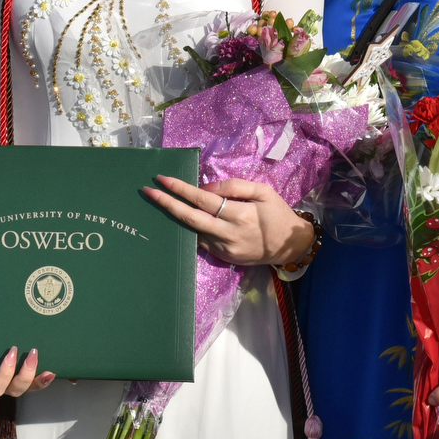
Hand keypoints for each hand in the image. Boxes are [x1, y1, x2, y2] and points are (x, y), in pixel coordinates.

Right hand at [0, 346, 54, 397]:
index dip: (5, 373)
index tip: (11, 352)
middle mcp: (2, 386)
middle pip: (15, 389)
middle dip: (25, 373)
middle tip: (31, 352)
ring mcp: (14, 382)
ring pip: (27, 388)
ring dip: (37, 379)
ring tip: (45, 366)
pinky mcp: (25, 376)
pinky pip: (36, 383)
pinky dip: (44, 380)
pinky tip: (52, 373)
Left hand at [143, 175, 312, 265]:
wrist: (290, 246)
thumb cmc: (277, 213)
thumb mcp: (263, 191)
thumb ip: (234, 186)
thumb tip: (206, 187)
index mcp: (241, 214)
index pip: (204, 200)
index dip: (182, 189)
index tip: (163, 179)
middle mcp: (230, 234)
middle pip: (191, 219)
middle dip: (167, 204)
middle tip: (148, 192)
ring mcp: (225, 249)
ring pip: (193, 232)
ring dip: (175, 217)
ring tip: (158, 202)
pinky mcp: (224, 258)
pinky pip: (202, 241)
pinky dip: (190, 229)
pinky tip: (179, 218)